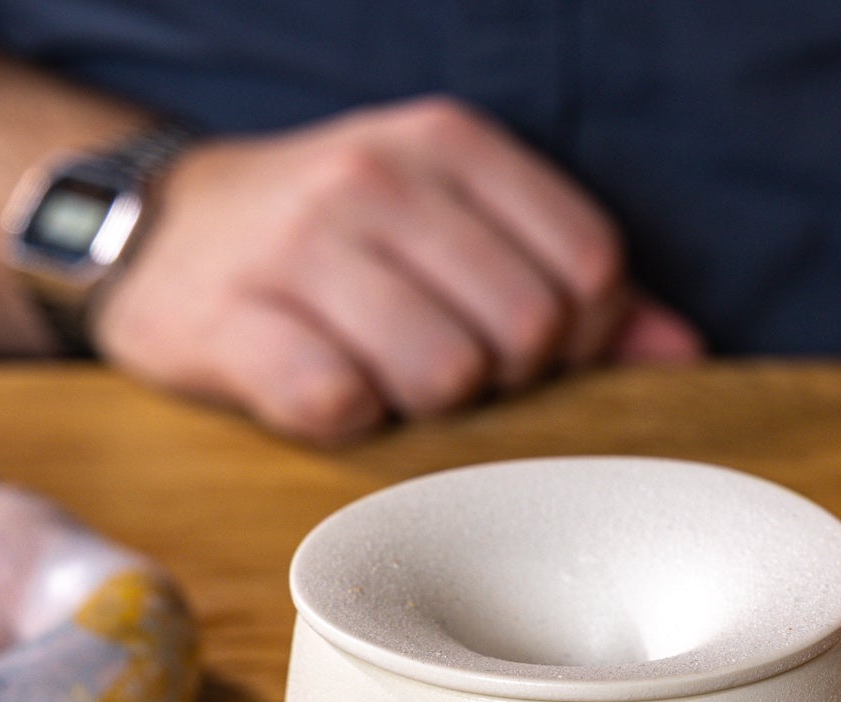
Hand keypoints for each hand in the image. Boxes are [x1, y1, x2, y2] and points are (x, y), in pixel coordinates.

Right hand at [88, 96, 703, 442]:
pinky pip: (338, 404)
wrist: (160, 233)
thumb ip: (568, 279)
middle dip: (504, 376)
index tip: (527, 348)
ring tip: (384, 375)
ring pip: (444, 374)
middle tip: (449, 369)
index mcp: (449, 143)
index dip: (580, 335)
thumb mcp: (452, 222)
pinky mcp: (235, 322)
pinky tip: (325, 387)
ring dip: (424, 403)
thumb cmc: (332, 239)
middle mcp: (378, 178)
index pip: (590, 264)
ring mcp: (302, 247)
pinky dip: (345, 420)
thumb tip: (681, 353)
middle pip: (528, 328)